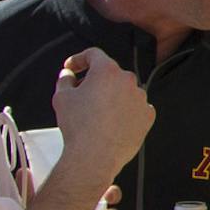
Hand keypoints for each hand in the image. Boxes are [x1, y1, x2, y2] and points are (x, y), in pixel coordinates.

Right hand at [51, 50, 154, 179]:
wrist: (96, 155)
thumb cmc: (78, 126)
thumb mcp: (61, 98)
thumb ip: (65, 80)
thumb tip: (68, 75)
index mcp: (107, 71)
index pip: (94, 55)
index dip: (80, 59)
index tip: (72, 67)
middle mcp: (128, 80)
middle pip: (110, 74)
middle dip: (95, 81)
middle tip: (81, 95)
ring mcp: (141, 98)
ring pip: (124, 92)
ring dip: (111, 97)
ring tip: (96, 115)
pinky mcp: (148, 115)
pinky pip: (135, 108)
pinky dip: (124, 112)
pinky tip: (111, 124)